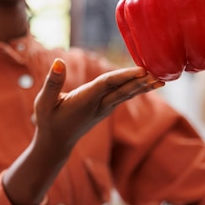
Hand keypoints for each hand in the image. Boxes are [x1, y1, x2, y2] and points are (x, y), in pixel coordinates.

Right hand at [33, 59, 161, 152]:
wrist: (56, 143)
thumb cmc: (48, 121)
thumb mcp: (43, 102)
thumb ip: (52, 82)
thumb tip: (59, 61)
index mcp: (84, 101)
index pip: (107, 84)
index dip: (124, 76)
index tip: (141, 70)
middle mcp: (98, 105)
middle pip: (123, 90)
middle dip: (141, 82)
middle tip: (159, 73)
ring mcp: (103, 109)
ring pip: (126, 94)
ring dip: (143, 86)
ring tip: (161, 79)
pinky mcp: (105, 109)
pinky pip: (123, 96)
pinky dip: (136, 89)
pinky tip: (148, 83)